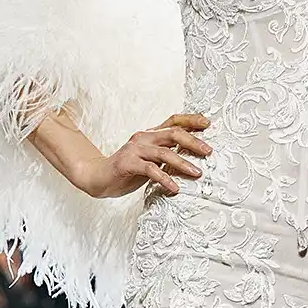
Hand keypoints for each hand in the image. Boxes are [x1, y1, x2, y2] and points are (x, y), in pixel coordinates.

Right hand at [90, 113, 210, 198]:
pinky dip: (164, 178)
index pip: (173, 121)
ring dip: (182, 162)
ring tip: (196, 172)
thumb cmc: (128, 170)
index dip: (191, 120)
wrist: (99, 177)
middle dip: (193, 141)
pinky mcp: (128, 164)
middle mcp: (143, 138)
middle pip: (173, 134)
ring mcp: (135, 150)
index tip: (207, 123)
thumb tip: (192, 158)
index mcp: (150, 135)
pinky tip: (174, 188)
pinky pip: (150, 170)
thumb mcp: (150, 160)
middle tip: (208, 151)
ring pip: (164, 153)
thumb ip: (166, 156)